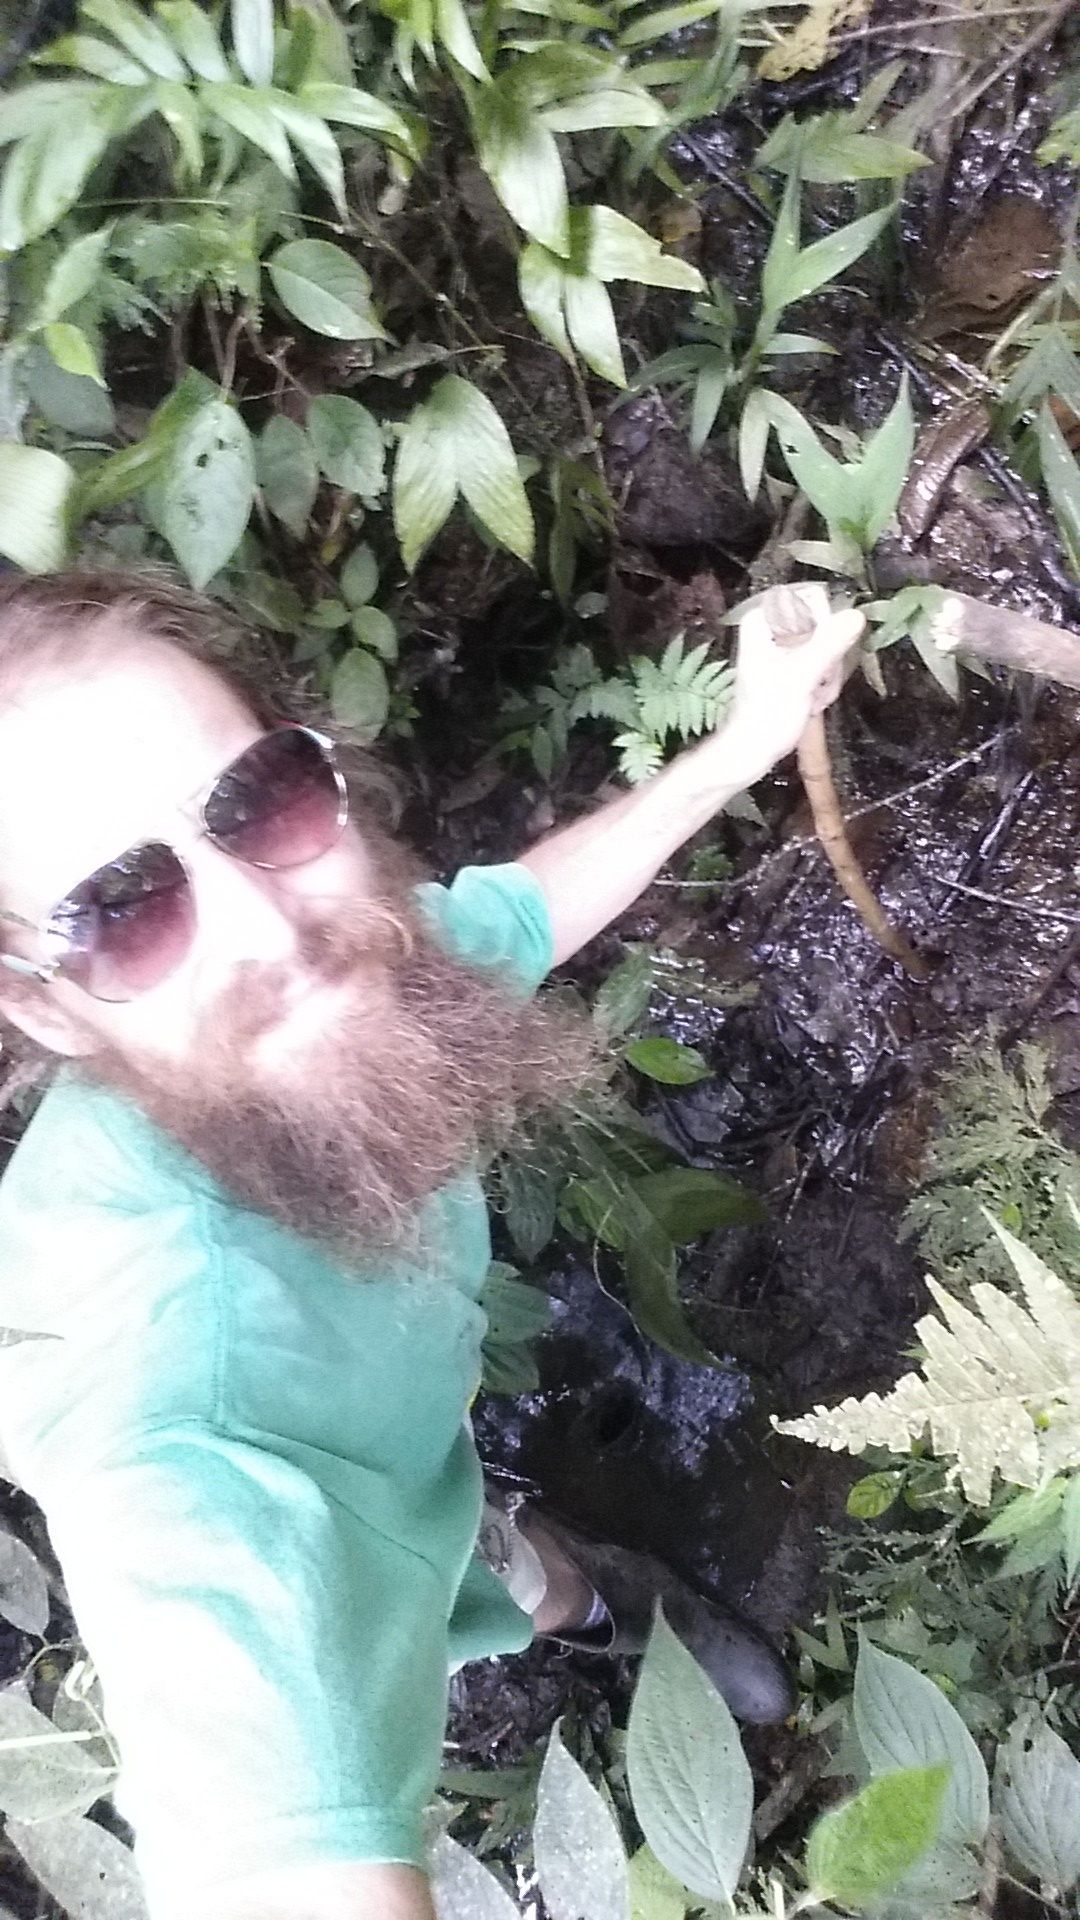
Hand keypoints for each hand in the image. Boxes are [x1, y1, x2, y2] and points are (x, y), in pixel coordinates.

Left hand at [722, 582, 865, 785]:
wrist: (752, 750)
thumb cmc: (767, 715)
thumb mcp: (801, 676)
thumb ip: (828, 643)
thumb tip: (856, 615)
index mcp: (762, 618)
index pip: (812, 597)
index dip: (825, 624)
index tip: (819, 653)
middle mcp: (770, 626)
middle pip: (824, 622)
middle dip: (829, 655)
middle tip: (818, 682)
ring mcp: (782, 647)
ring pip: (828, 645)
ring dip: (829, 674)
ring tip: (814, 697)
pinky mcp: (791, 665)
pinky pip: (823, 662)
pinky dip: (823, 683)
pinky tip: (813, 702)